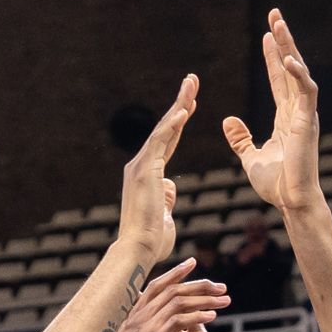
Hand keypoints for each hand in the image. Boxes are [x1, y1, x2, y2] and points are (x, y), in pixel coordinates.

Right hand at [116, 76, 195, 266]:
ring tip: (191, 84)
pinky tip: (185, 110)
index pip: (167, 142)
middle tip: (192, 81)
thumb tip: (169, 187)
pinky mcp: (145, 171)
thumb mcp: (165, 214)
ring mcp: (141, 167)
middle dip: (180, 103)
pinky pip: (160, 143)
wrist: (139, 250)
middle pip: (165, 129)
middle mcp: (140, 166)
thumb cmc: (152, 240)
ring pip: (163, 129)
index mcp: (148, 175)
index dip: (180, 122)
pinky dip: (172, 125)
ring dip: (179, 105)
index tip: (191, 104)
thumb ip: (166, 198)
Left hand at [222, 12, 323, 214]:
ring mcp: (304, 115)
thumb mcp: (250, 157)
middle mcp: (297, 111)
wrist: (290, 201)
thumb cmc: (276, 183)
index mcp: (286, 117)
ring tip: (279, 25)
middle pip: (291, 68)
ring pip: (300, 72)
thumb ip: (241, 138)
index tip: (266, 34)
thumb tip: (229, 120)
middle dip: (283, 40)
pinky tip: (288, 58)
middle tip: (275, 15)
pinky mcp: (307, 122)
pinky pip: (306, 92)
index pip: (279, 79)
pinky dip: (299, 74)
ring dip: (290, 47)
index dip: (273, 56)